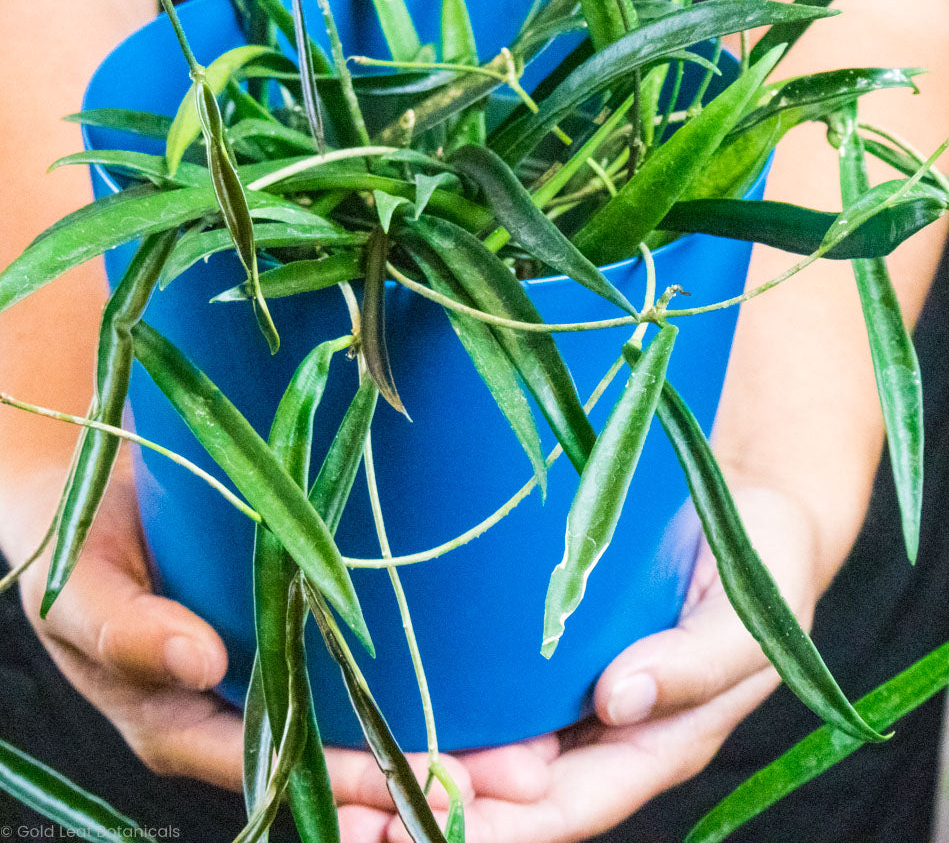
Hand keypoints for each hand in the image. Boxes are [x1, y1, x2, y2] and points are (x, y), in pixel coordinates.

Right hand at [12, 469, 503, 840]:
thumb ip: (123, 630)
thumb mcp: (80, 593)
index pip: (283, 766)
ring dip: (449, 733)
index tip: (430, 791)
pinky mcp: (309, 614)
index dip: (354, 782)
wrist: (110, 490)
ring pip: (371, 714)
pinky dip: (429, 671)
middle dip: (430, 774)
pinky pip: (371, 655)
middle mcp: (248, 703)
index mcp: (187, 721)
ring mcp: (285, 661)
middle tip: (522, 776)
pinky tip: (494, 675)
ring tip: (534, 744)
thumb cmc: (84, 551)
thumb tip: (196, 659)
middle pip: (346, 755)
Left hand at [382, 486, 820, 842]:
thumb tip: (619, 701)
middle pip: (505, 796)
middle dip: (428, 808)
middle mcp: (598, 730)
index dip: (487, 824)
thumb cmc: (762, 563)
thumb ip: (698, 665)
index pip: (558, 809)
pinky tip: (373, 699)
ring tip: (337, 769)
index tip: (409, 820)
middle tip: (346, 805)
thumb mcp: (747, 617)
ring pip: (484, 752)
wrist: (751, 509)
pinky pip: (484, 693)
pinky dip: (430, 707)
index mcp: (650, 741)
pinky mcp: (546, 648)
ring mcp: (567, 692)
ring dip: (412, 768)